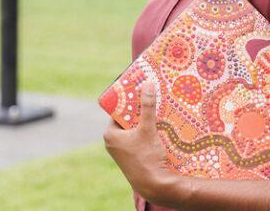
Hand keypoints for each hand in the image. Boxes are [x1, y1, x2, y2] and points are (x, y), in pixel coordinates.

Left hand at [103, 81, 182, 205]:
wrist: (154, 186)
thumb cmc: (147, 157)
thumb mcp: (147, 129)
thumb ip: (147, 106)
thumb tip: (148, 84)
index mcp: (110, 134)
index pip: (119, 110)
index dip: (129, 100)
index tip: (140, 89)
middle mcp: (112, 142)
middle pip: (127, 119)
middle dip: (140, 110)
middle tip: (152, 97)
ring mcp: (122, 151)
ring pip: (134, 129)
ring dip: (145, 121)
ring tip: (158, 109)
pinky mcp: (131, 157)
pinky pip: (138, 139)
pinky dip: (146, 133)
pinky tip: (159, 127)